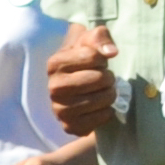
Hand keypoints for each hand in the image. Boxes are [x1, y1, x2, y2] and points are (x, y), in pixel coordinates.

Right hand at [43, 22, 123, 138]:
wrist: (73, 83)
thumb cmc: (83, 59)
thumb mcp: (88, 41)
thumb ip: (100, 37)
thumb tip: (111, 52)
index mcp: (54, 64)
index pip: (94, 57)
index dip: (102, 58)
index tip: (98, 62)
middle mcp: (53, 88)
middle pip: (99, 79)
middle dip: (108, 77)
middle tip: (104, 78)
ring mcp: (59, 109)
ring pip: (101, 99)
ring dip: (110, 94)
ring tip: (103, 90)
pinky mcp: (69, 126)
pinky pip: (100, 119)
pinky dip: (107, 112)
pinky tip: (101, 106)